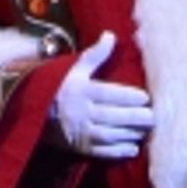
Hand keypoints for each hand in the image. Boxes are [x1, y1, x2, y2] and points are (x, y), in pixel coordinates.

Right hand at [49, 32, 153, 159]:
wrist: (34, 114)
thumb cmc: (60, 89)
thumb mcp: (75, 69)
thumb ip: (95, 55)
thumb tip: (110, 35)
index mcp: (80, 90)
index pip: (108, 94)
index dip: (128, 97)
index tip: (145, 98)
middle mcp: (80, 111)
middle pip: (110, 116)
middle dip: (133, 117)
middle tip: (152, 116)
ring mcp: (79, 132)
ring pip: (108, 135)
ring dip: (129, 134)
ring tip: (146, 131)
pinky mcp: (80, 147)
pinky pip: (100, 152)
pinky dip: (117, 152)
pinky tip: (133, 149)